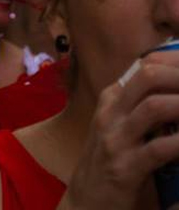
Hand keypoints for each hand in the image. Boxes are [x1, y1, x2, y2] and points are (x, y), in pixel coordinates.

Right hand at [62, 51, 178, 208]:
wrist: (86, 201)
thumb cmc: (110, 162)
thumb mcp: (120, 128)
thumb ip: (141, 109)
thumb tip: (173, 93)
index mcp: (112, 98)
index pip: (145, 66)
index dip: (175, 61)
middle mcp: (111, 111)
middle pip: (148, 76)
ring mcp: (115, 137)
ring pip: (154, 107)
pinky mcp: (124, 167)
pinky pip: (158, 148)